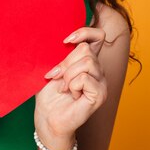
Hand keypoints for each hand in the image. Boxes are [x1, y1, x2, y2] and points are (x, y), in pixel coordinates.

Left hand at [34, 26, 107, 141]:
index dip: (84, 32)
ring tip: (63, 87)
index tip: (66, 41)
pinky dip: (72, 85)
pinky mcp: (100, 94)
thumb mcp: (52, 68)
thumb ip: (61, 53)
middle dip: (66, 62)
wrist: (47, 118)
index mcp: (88, 60)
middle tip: (56, 76)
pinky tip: (71, 94)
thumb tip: (64, 39)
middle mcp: (98, 69)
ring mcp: (101, 82)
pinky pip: (85, 78)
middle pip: (86, 49)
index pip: (98, 36)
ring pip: (87, 62)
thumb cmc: (48, 94)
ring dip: (68, 75)